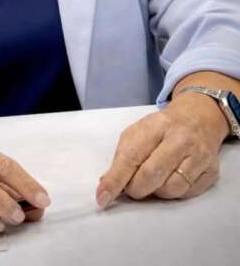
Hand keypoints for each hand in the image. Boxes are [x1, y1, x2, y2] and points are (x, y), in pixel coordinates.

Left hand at [95, 95, 225, 208]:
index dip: (116, 179)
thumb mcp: (138, 132)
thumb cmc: (162, 128)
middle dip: (135, 189)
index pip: (132, 156)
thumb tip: (107, 183)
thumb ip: (123, 156)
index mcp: (156, 125)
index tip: (102, 197)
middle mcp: (180, 139)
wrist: (198, 117)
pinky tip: (170, 179)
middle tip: (131, 189)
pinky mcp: (211, 171)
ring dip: (155, 192)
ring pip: (170, 189)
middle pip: (151, 175)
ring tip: (154, 180)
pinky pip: (186, 194)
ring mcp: (198, 155)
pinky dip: (173, 193)